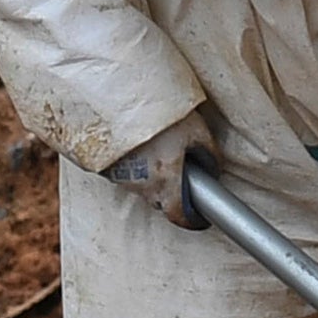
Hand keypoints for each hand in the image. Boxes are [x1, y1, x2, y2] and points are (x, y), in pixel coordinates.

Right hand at [98, 118, 214, 230]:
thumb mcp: (196, 130)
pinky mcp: (104, 167)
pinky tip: (138, 146)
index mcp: (165, 178)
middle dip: (171, 193)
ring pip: (142, 187)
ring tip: (156, 148)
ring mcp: (119, 177)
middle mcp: (142, 184)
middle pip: (160, 201)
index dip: (191, 220)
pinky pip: (123, 174)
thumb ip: (208, 153)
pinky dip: (133, 166)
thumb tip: (213, 169)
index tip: (198, 218)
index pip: (178, 215)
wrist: (116, 97)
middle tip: (179, 171)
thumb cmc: (160, 112)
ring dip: (151, 176)